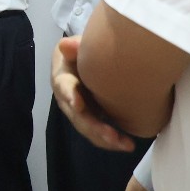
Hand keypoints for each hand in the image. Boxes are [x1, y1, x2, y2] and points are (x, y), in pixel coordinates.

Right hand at [52, 37, 135, 151]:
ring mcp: (78, 112)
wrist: (79, 63)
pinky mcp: (90, 118)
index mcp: (62, 80)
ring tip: (126, 145)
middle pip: (78, 117)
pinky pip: (97, 133)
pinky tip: (127, 144)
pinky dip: (111, 140)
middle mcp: (67, 100)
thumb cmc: (79, 53)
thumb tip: (65, 45)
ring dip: (105, 139)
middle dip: (94, 128)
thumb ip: (75, 46)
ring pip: (88, 129)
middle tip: (113, 136)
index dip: (71, 96)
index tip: (78, 105)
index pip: (64, 88)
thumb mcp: (76, 47)